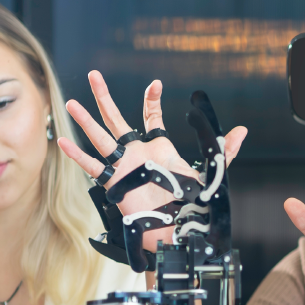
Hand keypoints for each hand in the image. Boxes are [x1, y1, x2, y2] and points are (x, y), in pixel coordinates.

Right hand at [57, 73, 247, 244]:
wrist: (177, 229)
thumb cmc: (192, 204)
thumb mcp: (210, 173)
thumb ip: (223, 151)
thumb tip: (242, 130)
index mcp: (159, 147)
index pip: (151, 118)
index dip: (151, 101)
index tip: (155, 84)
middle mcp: (137, 152)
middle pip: (116, 118)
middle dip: (105, 97)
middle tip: (95, 75)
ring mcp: (123, 165)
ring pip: (99, 137)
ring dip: (85, 119)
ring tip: (71, 102)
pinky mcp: (113, 182)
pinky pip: (92, 166)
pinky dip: (77, 155)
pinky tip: (62, 141)